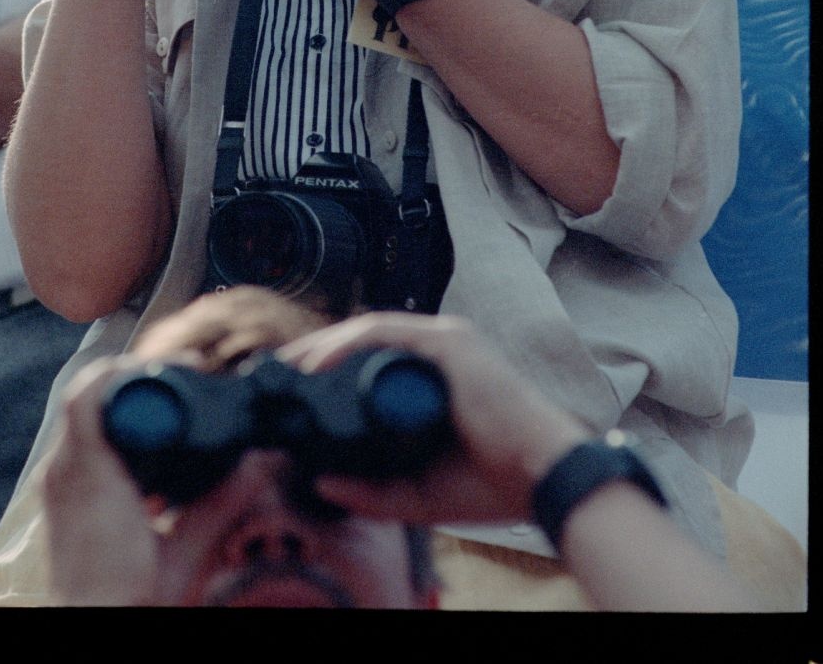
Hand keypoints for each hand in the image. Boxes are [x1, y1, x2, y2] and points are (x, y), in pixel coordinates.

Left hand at [42, 351, 328, 606]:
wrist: (92, 638)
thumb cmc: (128, 606)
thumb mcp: (187, 555)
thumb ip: (224, 504)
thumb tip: (264, 461)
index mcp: (90, 479)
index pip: (89, 392)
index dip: (131, 366)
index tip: (177, 367)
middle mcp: (63, 475)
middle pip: (86, 395)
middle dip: (133, 378)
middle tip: (178, 380)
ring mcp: (55, 488)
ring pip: (80, 418)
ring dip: (121, 405)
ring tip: (167, 413)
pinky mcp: (58, 501)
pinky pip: (78, 446)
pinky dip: (110, 434)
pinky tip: (146, 456)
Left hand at [278, 312, 587, 526]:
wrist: (544, 478)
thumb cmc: (494, 482)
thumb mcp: (420, 491)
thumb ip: (372, 491)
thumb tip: (320, 482)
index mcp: (436, 375)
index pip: (370, 360)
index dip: (327, 368)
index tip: (292, 388)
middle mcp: (440, 349)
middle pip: (364, 341)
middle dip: (316, 353)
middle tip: (278, 373)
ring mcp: (446, 341)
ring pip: (369, 332)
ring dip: (324, 345)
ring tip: (289, 367)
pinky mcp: (450, 344)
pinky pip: (386, 334)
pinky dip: (349, 344)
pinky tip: (319, 362)